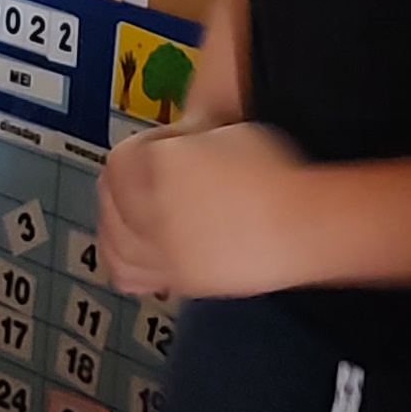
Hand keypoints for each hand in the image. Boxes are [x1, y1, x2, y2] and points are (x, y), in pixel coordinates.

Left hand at [95, 123, 322, 299]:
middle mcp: (150, 210)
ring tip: (134, 212)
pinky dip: (120, 258)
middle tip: (148, 176)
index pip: (120, 159)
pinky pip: (126, 273)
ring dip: (114, 221)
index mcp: (160, 166)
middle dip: (123, 183)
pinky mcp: (174, 279)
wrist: (300, 225)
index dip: (140, 150)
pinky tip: (134, 247)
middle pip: (110, 196)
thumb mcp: (223, 132)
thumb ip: (186, 139)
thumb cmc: (271, 169)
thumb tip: (170, 149)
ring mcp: (159, 250)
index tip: (167, 148)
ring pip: (110, 238)